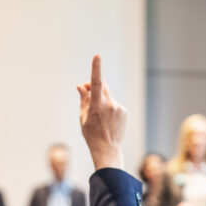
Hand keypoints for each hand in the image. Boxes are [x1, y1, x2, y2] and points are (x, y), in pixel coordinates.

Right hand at [78, 55, 125, 170]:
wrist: (107, 149)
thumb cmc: (91, 134)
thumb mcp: (83, 117)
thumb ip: (83, 99)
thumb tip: (81, 86)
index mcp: (97, 106)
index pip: (96, 83)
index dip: (96, 68)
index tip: (97, 56)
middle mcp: (109, 104)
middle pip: (102, 86)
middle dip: (93, 86)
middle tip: (86, 92)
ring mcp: (118, 108)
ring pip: (107, 97)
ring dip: (101, 100)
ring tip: (98, 117)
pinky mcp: (124, 111)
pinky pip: (114, 104)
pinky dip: (109, 108)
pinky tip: (107, 121)